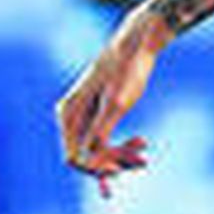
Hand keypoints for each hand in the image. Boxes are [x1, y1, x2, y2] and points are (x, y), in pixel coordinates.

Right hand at [55, 5, 171, 193]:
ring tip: (145, 155)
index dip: (96, 168)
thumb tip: (87, 161)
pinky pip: (104, 140)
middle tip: (143, 161)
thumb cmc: (127, 71)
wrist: (137, 44)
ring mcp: (82, 116)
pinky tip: (142, 142)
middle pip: (87, 156)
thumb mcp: (117, 104)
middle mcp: (70, 116)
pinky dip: (122, 146)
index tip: (121, 169)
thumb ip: (100, 133)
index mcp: (69, 114)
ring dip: (121, 156)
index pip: (74, 158)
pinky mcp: (96, 114)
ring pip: (98, 150)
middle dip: (114, 160)